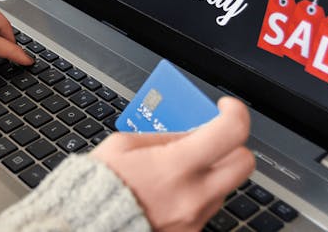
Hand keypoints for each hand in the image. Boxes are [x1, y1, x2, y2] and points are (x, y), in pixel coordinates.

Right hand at [90, 97, 254, 231]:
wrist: (84, 227)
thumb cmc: (96, 188)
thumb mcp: (124, 146)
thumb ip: (164, 138)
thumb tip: (192, 133)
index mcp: (175, 167)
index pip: (230, 132)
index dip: (235, 112)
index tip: (225, 108)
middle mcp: (192, 197)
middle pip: (243, 163)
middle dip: (232, 145)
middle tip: (213, 139)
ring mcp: (194, 220)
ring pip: (225, 187)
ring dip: (211, 173)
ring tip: (178, 170)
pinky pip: (206, 208)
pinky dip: (196, 195)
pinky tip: (171, 192)